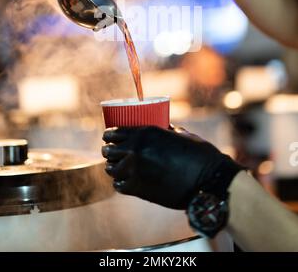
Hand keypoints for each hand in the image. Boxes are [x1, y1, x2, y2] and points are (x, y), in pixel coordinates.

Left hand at [102, 126, 242, 209]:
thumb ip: (168, 132)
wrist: (208, 180)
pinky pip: (119, 186)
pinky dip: (121, 184)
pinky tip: (125, 183)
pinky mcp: (138, 189)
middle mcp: (136, 149)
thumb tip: (166, 128)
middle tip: (113, 154)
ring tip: (119, 169)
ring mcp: (135, 170)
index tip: (109, 138)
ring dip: (114, 168)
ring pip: (111, 169)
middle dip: (109, 152)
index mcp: (145, 132)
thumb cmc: (200, 154)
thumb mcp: (181, 135)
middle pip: (108, 151)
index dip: (109, 136)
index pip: (114, 132)